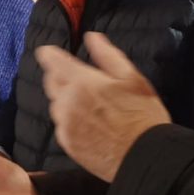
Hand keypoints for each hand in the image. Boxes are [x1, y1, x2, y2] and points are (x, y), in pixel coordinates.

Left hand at [37, 32, 170, 182]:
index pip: (52, 61)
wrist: (145, 157)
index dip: (49, 54)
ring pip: (55, 104)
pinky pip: (61, 125)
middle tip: (77, 79)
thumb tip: (92, 37)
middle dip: (59, 76)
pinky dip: (69, 120)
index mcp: (82, 82)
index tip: (48, 52)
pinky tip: (89, 123)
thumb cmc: (142, 115)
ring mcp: (65, 125)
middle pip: (50, 82)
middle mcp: (67, 103)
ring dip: (64, 99)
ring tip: (89, 104)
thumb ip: (107, 55)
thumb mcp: (132, 78)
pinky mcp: (67, 144)